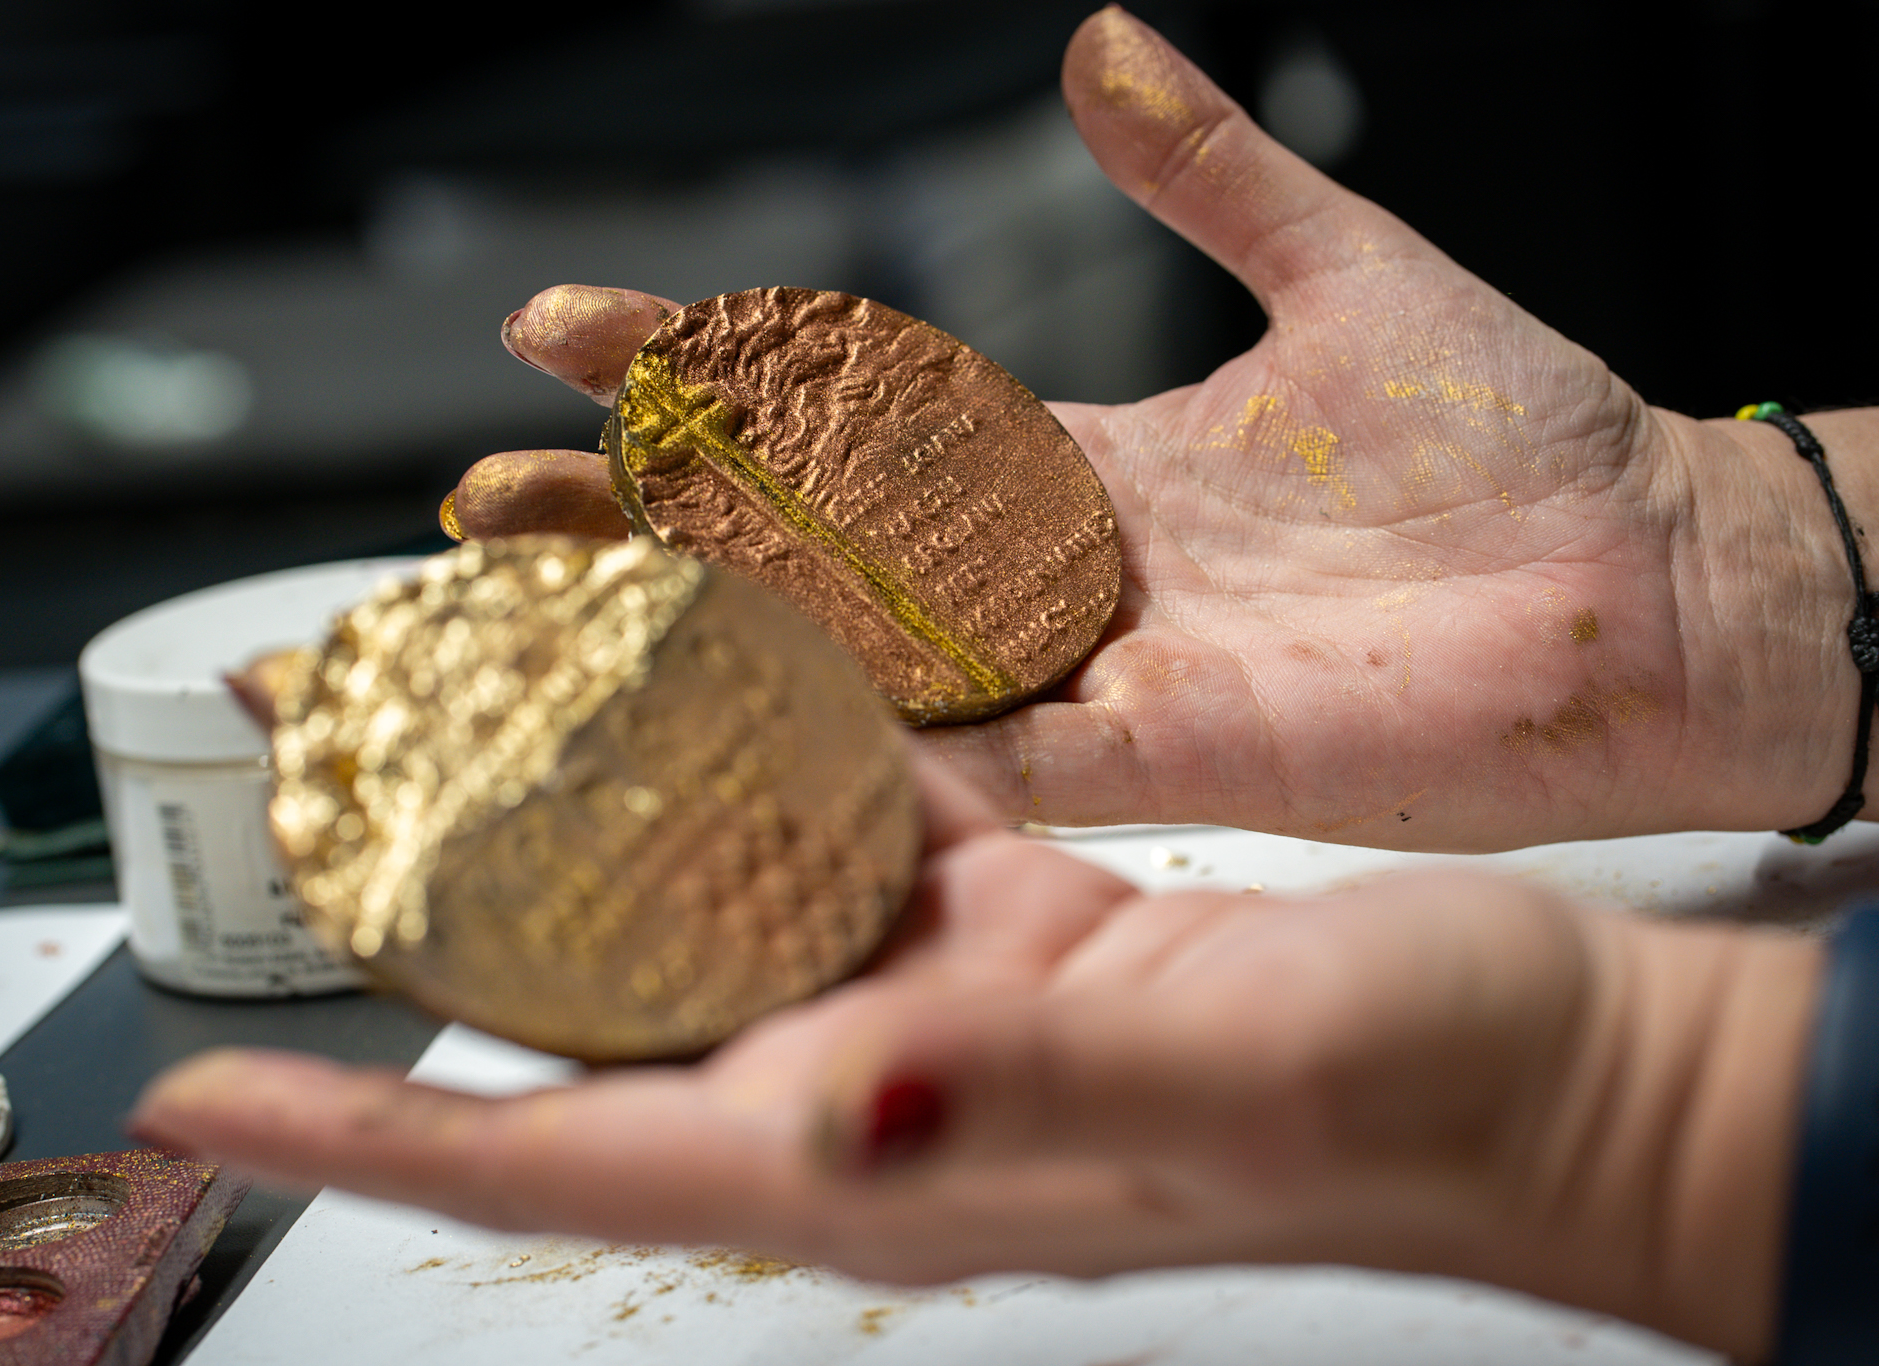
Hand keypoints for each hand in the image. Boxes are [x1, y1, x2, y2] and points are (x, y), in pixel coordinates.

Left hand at [132, 755, 1816, 1361]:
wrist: (1542, 1064)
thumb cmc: (1425, 1094)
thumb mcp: (1236, 1084)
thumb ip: (1024, 1097)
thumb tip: (832, 1113)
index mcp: (891, 1154)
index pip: (570, 1158)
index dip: (370, 1133)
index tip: (200, 1101)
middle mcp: (876, 1081)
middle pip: (585, 1013)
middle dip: (416, 929)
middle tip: (289, 804)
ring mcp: (932, 995)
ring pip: (690, 897)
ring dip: (560, 816)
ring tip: (439, 711)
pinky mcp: (1001, 914)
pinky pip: (825, 820)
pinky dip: (742, 742)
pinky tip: (689, 665)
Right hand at [452, 8, 1878, 850]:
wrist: (1663, 587)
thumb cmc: (1531, 444)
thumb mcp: (1341, 265)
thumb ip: (1205, 171)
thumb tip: (1094, 43)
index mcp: (1082, 462)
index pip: (848, 406)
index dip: (703, 364)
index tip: (564, 322)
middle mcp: (1061, 578)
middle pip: (806, 548)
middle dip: (640, 517)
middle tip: (481, 498)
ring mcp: (1097, 673)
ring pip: (853, 655)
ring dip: (694, 632)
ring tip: (538, 609)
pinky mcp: (1162, 757)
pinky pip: (974, 757)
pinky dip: (850, 748)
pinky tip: (716, 734)